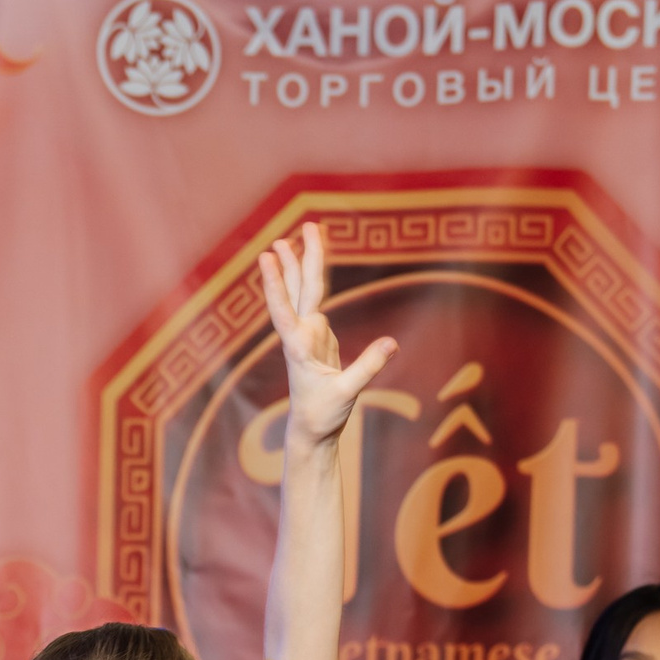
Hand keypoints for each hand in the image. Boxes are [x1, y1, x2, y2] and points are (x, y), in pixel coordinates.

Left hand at [260, 220, 396, 447]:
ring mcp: (309, 334)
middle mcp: (301, 336)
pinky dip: (313, 281)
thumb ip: (368, 367)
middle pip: (299, 290)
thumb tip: (392, 342)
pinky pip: (315, 302)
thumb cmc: (322, 415)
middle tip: (298, 229)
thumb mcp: (346, 394)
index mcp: (300, 347)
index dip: (275, 283)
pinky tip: (311, 266)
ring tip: (289, 239)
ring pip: (304, 293)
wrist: (312, 430)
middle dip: (297, 260)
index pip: (284, 309)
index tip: (266, 258)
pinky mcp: (319, 338)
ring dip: (299, 265)